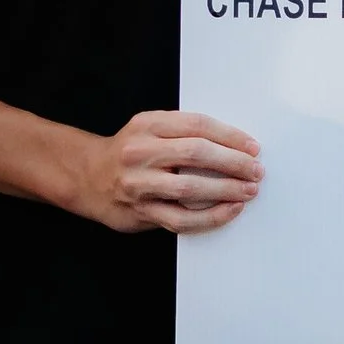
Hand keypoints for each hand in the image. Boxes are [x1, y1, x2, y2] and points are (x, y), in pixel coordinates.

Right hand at [74, 107, 262, 235]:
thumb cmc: (129, 151)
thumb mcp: (150, 129)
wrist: (87, 177)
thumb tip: (235, 145)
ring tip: (249, 190)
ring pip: (190, 188)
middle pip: (196, 154)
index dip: (230, 136)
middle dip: (233, 162)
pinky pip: (181, 219)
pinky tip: (230, 210)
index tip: (253, 147)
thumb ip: (183, 132)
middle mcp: (140, 152)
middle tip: (256, 170)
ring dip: (226, 190)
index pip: (197, 125)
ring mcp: (138, 184)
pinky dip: (211, 217)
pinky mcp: (140, 212)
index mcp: (148, 125)